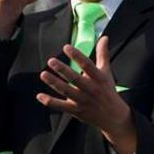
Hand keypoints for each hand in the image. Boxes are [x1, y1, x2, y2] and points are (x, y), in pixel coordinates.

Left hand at [36, 35, 137, 153]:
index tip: (66, 47)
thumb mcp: (106, 72)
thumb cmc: (108, 90)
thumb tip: (104, 37)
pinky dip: (50, 102)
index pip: (87, 65)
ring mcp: (82, 100)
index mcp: (98, 78)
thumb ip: (102, 54)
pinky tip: (40, 96)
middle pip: (75, 79)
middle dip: (63, 70)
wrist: (113, 117)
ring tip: (43, 74)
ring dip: (54, 83)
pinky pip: (61, 106)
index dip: (77, 56)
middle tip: (51, 61)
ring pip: (66, 92)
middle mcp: (90, 89)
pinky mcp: (76, 110)